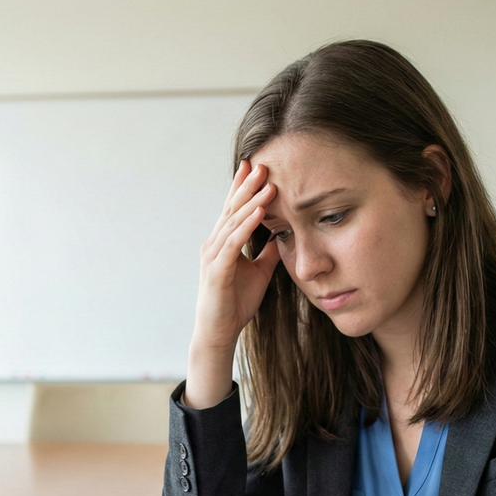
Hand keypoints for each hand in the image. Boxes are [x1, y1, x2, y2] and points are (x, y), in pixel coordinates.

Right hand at [184, 161, 283, 408]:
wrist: (219, 332)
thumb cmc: (235, 303)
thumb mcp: (259, 271)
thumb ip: (267, 251)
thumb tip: (283, 233)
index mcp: (223, 242)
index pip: (234, 209)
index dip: (243, 187)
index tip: (256, 166)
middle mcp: (214, 244)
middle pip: (232, 208)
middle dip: (247, 185)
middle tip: (262, 163)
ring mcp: (213, 255)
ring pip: (234, 221)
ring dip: (251, 201)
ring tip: (267, 183)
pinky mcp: (217, 270)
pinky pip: (234, 242)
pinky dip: (247, 226)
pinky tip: (260, 212)